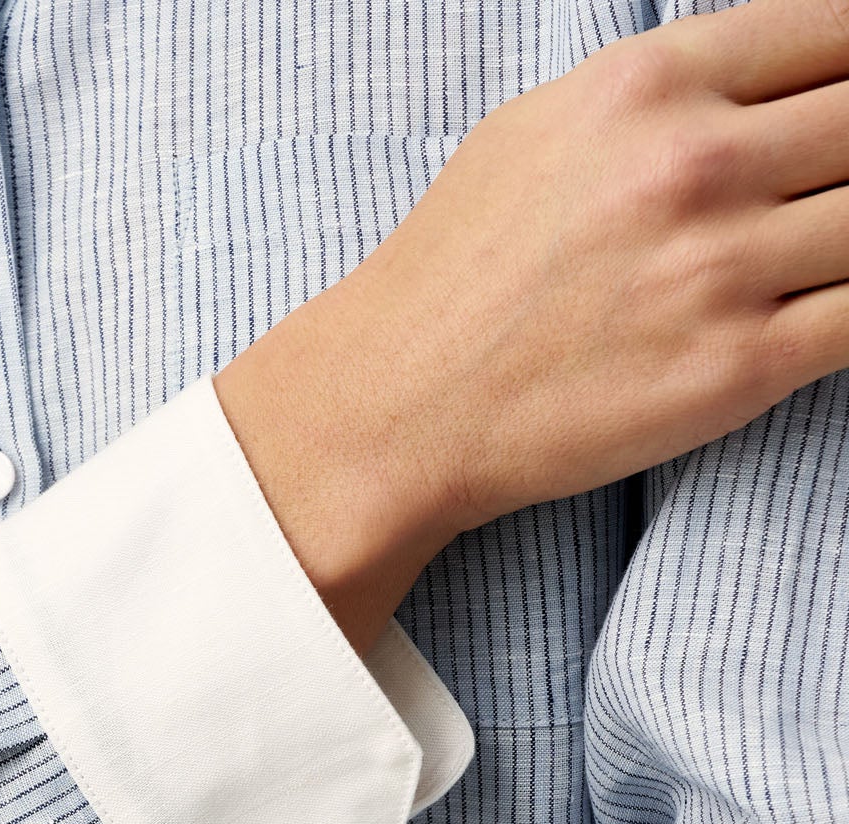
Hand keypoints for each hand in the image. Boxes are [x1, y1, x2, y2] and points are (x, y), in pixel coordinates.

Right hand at [217, 0, 848, 648]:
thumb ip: (661, 91)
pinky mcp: (737, 369)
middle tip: (833, 190)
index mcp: (651, 84)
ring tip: (821, 255)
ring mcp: (721, 268)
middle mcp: (694, 164)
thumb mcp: (543, 126)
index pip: (835, 31)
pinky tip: (831, 309)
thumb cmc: (457, 274)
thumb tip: (755, 80)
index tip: (844, 114)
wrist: (398, 408)